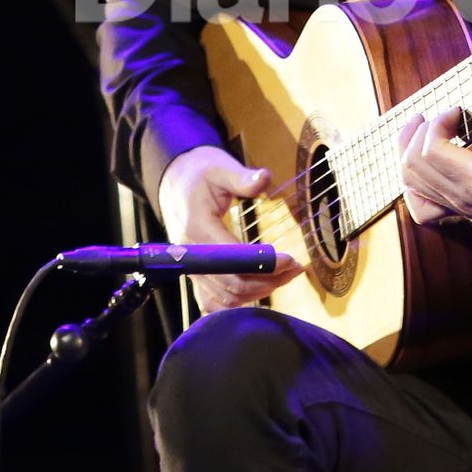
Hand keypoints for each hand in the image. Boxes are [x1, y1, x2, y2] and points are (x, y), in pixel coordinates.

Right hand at [157, 145, 303, 313]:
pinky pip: (213, 300)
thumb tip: (264, 178)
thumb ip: (242, 177)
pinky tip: (259, 294)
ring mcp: (191, 267)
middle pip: (231, 284)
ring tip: (286, 276)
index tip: (290, 260)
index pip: (231, 258)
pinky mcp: (195, 273)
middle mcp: (191, 255)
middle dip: (268, 280)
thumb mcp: (220, 167)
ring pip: (225, 296)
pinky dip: (236, 304)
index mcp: (197, 229)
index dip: (262, 265)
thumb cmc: (200, 174)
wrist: (175, 182)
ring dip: (258, 292)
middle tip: (296, 268)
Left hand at [397, 110, 471, 248]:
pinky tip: (422, 168)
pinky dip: (412, 183)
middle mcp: (459, 196)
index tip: (457, 112)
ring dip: (408, 150)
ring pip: (409, 181)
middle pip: (413, 164)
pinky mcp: (456, 212)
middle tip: (440, 117)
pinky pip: (420, 205)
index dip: (438, 123)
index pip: (431, 151)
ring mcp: (454, 207)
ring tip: (421, 130)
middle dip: (418, 132)